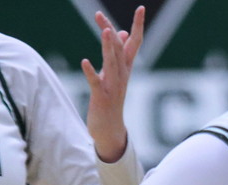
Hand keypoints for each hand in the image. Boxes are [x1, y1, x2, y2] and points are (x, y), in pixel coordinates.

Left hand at [80, 6, 144, 162]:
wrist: (110, 130)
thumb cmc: (110, 100)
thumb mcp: (115, 75)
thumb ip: (117, 53)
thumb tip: (121, 32)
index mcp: (126, 69)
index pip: (135, 43)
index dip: (138, 25)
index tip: (141, 8)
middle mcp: (123, 75)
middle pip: (120, 50)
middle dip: (111, 32)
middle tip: (100, 14)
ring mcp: (114, 87)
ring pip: (112, 64)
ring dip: (109, 48)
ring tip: (105, 31)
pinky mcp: (102, 98)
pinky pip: (97, 83)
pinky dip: (91, 72)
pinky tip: (85, 62)